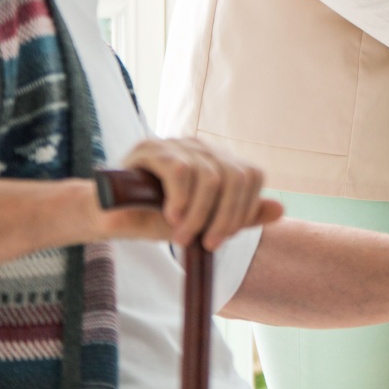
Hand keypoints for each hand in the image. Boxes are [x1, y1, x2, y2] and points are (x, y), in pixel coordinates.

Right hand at [98, 138, 283, 249]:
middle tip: (206, 243)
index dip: (244, 209)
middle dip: (226, 216)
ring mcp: (178, 144)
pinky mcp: (153, 148)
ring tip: (181, 235)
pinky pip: (182, 171)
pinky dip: (181, 200)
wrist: (107, 217)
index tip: (222, 238)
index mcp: (218, 162)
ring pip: (211, 176)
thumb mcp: (202, 223)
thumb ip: (239, 217)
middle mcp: (203, 148)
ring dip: (199, 214)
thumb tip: (280, 210)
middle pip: (237, 176)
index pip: (252, 175)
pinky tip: (171, 217)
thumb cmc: (155, 219)